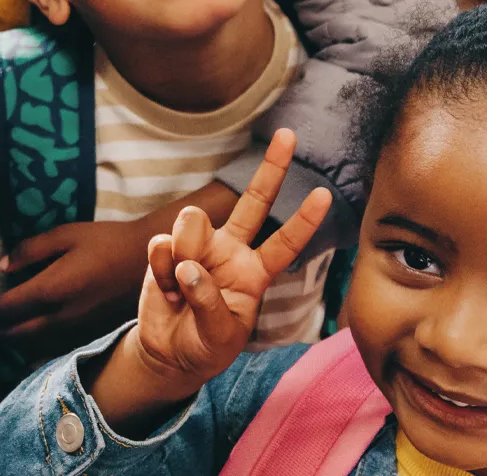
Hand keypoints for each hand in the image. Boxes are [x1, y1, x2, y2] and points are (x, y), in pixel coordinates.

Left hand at [0, 221, 145, 351]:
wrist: (151, 262)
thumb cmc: (106, 241)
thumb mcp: (66, 234)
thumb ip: (31, 250)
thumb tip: (2, 266)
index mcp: (53, 289)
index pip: (7, 308)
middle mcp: (62, 316)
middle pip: (16, 333)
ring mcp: (78, 329)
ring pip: (35, 345)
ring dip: (12, 342)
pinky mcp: (91, 334)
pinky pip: (56, 348)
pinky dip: (36, 347)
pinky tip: (30, 343)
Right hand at [133, 130, 331, 386]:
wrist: (167, 352)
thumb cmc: (205, 346)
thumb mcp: (219, 336)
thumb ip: (208, 301)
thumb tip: (188, 265)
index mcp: (254, 273)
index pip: (285, 243)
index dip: (304, 220)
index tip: (326, 194)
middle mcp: (230, 251)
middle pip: (253, 202)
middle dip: (272, 168)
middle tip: (288, 135)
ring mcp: (197, 248)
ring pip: (192, 223)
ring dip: (184, 254)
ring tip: (179, 287)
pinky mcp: (165, 251)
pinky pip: (162, 246)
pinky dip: (160, 271)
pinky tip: (164, 290)